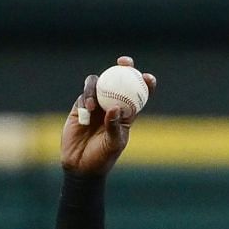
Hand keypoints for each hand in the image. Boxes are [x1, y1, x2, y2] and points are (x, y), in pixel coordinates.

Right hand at [60, 55, 156, 177]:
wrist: (81, 165)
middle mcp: (112, 104)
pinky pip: (84, 96)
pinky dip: (86, 100)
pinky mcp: (80, 107)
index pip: (139, 95)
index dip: (145, 83)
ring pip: (98, 84)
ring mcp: (96, 104)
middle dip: (124, 67)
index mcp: (128, 114)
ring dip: (97, 89)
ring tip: (94, 107)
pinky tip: (87, 111)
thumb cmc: (102, 158)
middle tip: (124, 63)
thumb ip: (114, 127)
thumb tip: (115, 108)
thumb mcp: (113, 144)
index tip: (148, 77)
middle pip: (119, 80)